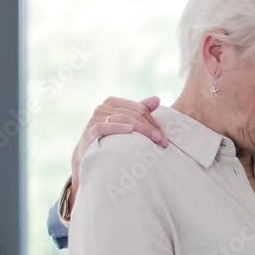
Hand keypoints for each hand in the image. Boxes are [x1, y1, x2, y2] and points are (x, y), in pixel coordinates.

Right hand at [69, 96, 167, 210]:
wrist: (90, 155)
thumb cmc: (111, 138)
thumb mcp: (127, 123)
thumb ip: (141, 110)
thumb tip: (157, 99)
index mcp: (113, 103)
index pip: (140, 109)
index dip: (154, 122)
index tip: (164, 136)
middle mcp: (103, 108)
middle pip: (134, 115)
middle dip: (151, 129)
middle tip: (163, 142)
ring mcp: (95, 118)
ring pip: (124, 119)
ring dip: (142, 130)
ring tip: (155, 142)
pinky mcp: (90, 131)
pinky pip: (105, 127)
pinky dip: (118, 127)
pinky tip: (131, 131)